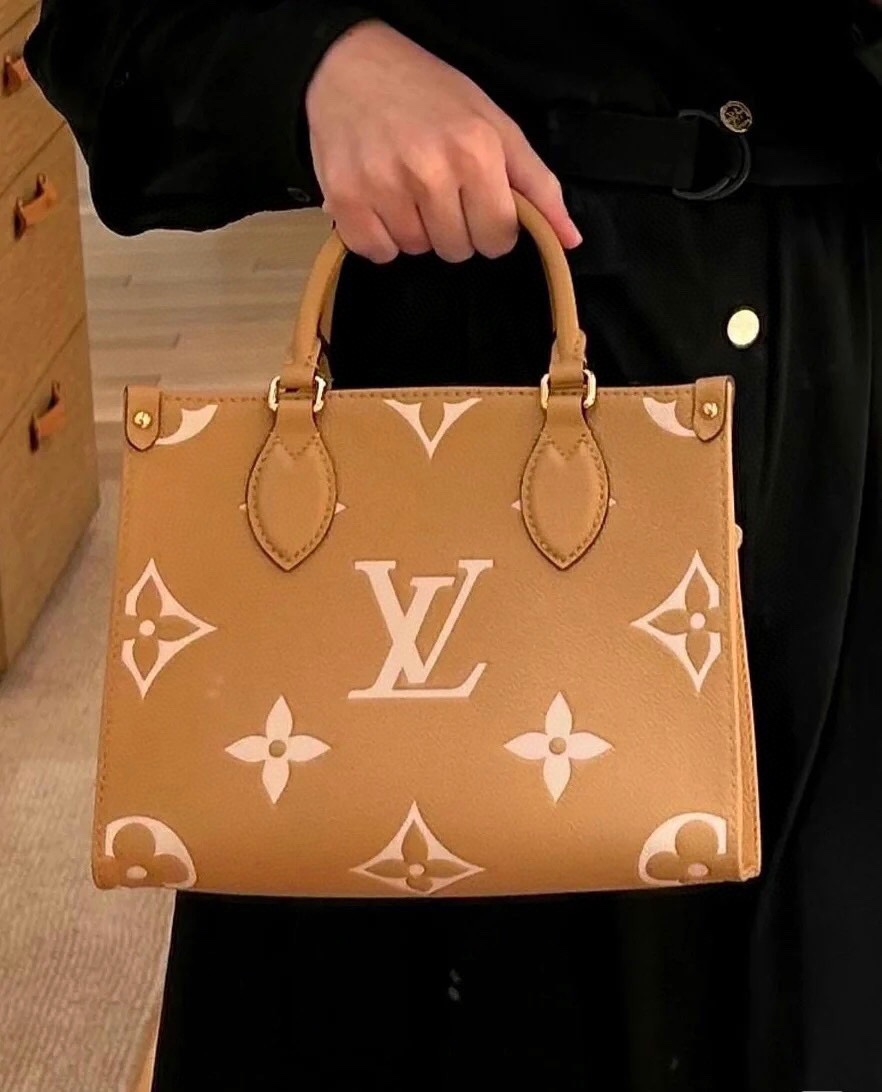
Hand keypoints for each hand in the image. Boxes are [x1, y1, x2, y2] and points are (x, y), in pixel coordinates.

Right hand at [305, 20, 581, 262]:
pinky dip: (380, 237)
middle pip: (457, 250)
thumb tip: (570, 240)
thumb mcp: (495, 127)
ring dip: (415, 230)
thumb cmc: (431, 96)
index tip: (477, 203)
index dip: (492, 227)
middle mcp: (429, 171)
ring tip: (406, 188)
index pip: (498, 237)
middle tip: (437, 188)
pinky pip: (377, 252)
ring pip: (416, 251)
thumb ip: (537, 186)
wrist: (353, 67)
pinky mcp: (345, 199)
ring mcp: (383, 187)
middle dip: (453, 228)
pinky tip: (381, 201)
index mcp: (475, 152)